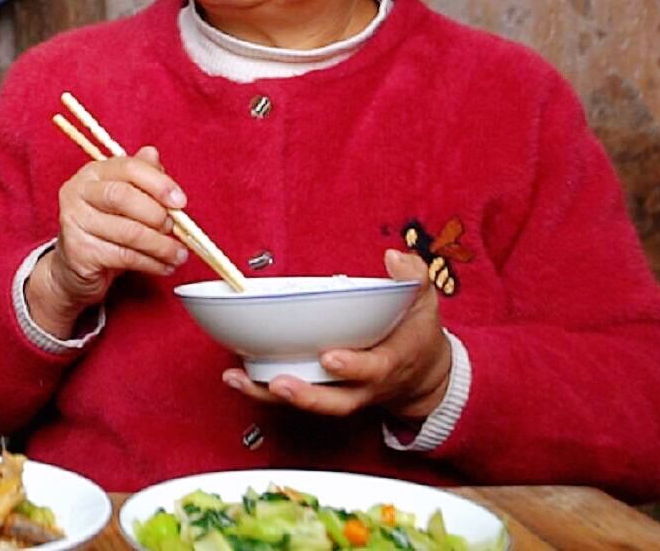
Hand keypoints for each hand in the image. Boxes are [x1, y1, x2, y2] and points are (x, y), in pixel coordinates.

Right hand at [25, 146, 190, 337]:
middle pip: (122, 196)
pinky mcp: (78, 252)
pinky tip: (164, 266)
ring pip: (127, 231)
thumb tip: (153, 154)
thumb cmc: (105, 228)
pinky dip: (151, 263)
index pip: (128, 167)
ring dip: (161, 246)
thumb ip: (141, 177)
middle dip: (156, 214)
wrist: (75, 266)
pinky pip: (124, 256)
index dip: (158, 183)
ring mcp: (74, 222)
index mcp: (92, 173)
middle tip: (175, 229)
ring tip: (179, 254)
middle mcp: (77, 192)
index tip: (180, 201)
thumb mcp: (125, 199)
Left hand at [223, 249, 452, 421]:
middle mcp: (365, 386)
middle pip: (338, 400)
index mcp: (391, 363)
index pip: (374, 369)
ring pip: (309, 402)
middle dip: (308, 395)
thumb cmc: (415, 333)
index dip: (353, 366)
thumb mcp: (424, 303)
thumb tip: (394, 257)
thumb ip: (413, 278)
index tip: (329, 357)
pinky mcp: (322, 392)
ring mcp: (343, 394)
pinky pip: (293, 397)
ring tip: (237, 380)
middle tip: (278, 384)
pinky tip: (234, 377)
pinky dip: (262, 391)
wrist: (421, 375)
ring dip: (270, 395)